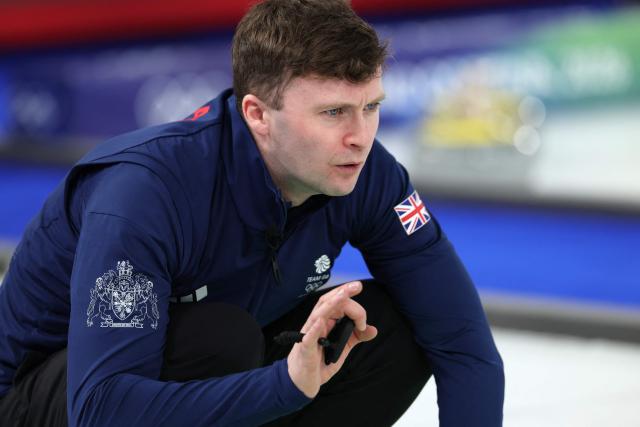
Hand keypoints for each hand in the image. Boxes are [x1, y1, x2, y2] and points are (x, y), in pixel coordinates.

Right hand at [287, 281, 377, 397]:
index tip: (363, 322)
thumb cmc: (320, 361)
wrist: (303, 382)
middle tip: (358, 285)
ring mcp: (309, 335)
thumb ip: (356, 337)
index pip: (339, 305)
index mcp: (326, 321)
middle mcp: (316, 324)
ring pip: (318, 314)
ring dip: (332, 303)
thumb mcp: (342, 347)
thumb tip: (373, 329)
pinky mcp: (305, 350)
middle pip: (328, 303)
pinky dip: (314, 329)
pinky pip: (308, 338)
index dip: (354, 308)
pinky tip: (321, 322)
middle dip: (343, 292)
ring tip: (343, 294)